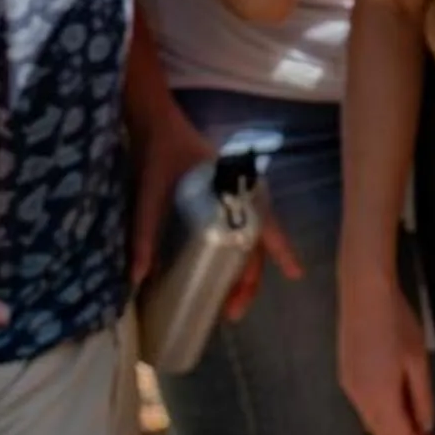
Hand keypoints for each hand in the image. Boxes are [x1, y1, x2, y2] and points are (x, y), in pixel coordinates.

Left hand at [128, 98, 302, 323]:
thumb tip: (137, 278)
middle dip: (250, 280)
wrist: (153, 122)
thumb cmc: (160, 153)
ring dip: (241, 272)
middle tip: (234, 312)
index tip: (297, 274)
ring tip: (227, 303)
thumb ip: (145, 232)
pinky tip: (217, 273)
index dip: (282, 250)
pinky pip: (232, 231)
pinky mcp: (212, 201)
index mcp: (232, 191)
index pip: (265, 224)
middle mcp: (236, 196)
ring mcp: (226, 198)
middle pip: (254, 242)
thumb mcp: (150, 192)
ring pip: (245, 239)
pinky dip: (231, 255)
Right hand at [340, 270, 434, 434]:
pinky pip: (364, 407)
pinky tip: (395, 395)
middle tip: (429, 431)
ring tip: (415, 412)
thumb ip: (421, 398)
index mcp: (380, 397)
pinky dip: (381, 412)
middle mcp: (360, 399)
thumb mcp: (418, 361)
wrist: (364, 294)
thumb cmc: (397, 324)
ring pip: (371, 422)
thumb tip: (425, 425)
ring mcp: (349, 388)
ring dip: (393, 426)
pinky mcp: (344, 376)